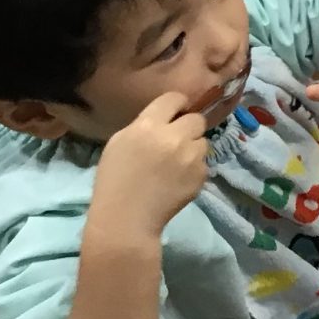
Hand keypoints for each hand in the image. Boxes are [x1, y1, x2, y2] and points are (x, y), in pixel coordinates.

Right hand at [93, 93, 210, 237]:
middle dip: (188, 128)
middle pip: (197, 119)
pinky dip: (194, 169)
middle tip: (176, 141)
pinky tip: (178, 181)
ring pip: (203, 141)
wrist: (126, 220)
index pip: (174, 98)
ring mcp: (191, 156)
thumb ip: (144, 125)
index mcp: (148, 126)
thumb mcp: (119, 143)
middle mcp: (173, 137)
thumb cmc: (114, 181)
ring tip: (176, 164)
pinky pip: (204, 163)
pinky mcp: (201, 175)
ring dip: (192, 149)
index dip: (176, 104)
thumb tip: (165, 118)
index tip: (175, 112)